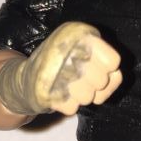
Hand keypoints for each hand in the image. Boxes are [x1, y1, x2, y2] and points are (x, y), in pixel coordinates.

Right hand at [0, 22, 121, 116]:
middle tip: (82, 80)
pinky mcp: (44, 92)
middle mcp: (64, 48)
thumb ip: (105, 61)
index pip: (113, 61)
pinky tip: (59, 93)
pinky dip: (68, 105)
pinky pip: (72, 108)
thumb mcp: (85, 51)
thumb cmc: (63, 64)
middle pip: (101, 81)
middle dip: (95, 86)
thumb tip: (116, 76)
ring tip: (70, 86)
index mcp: (77, 33)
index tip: (98, 68)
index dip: (109, 71)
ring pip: (88, 97)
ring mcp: (52, 70)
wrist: (25, 79)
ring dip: (82, 97)